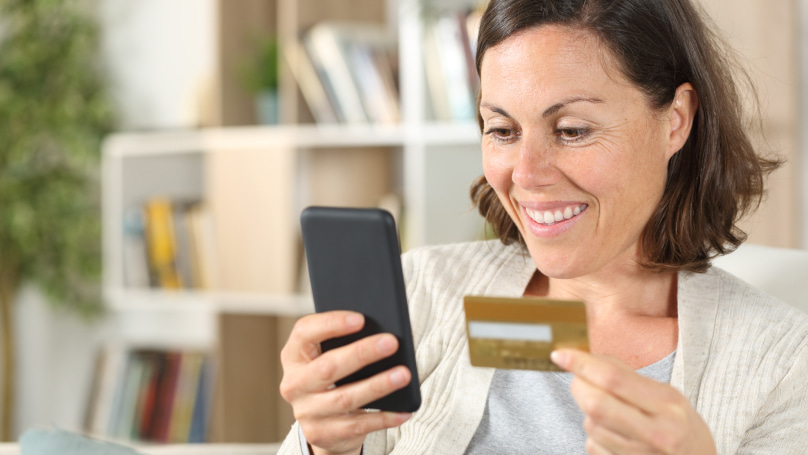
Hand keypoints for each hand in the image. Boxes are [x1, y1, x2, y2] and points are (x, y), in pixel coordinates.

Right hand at [279, 311, 412, 454]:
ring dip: (377, 385)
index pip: (305, 332)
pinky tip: (403, 410)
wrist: (322, 423)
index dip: (331, 324)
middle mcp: (295, 383)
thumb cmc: (333, 376)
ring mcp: (306, 411)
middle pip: (328, 367)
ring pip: (346, 398)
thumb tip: (381, 332)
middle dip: (362, 353)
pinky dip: (383, 418)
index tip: (360, 319)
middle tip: (391, 342)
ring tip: (403, 374)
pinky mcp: (322, 433)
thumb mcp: (328, 356)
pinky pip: (358, 425)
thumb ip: (345, 342)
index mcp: (294, 355)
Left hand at [551, 349, 715, 454]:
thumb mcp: (668, 396)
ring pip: (590, 425)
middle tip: (579, 379)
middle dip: (578, 386)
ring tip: (612, 413)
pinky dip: (596, 434)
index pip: (613, 378)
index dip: (581, 363)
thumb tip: (587, 358)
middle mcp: (655, 434)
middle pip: (595, 403)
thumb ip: (629, 377)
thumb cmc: (681, 427)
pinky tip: (616, 435)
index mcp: (668, 406)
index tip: (560, 354)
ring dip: (589, 412)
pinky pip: (593, 445)